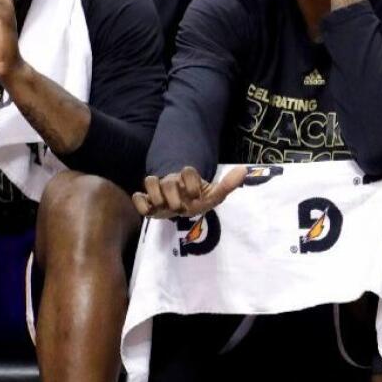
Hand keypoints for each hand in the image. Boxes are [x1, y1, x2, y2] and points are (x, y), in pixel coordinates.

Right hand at [133, 165, 248, 218]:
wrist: (183, 205)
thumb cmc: (199, 199)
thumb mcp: (215, 195)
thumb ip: (228, 184)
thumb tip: (244, 170)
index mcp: (188, 178)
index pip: (188, 171)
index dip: (193, 183)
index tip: (197, 196)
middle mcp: (172, 181)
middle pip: (168, 181)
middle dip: (174, 196)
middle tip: (180, 208)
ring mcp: (158, 190)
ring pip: (149, 181)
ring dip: (156, 196)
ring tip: (164, 208)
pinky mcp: (147, 201)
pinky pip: (137, 196)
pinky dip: (141, 203)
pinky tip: (151, 211)